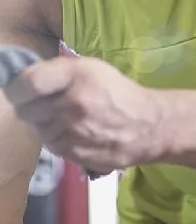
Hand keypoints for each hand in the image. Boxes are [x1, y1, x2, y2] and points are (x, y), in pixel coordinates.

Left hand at [4, 56, 162, 173]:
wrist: (149, 126)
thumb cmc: (117, 93)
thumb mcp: (91, 69)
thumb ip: (57, 72)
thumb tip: (25, 83)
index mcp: (75, 76)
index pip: (27, 84)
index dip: (18, 89)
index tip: (21, 91)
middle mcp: (71, 104)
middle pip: (26, 111)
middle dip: (31, 107)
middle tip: (46, 105)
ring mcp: (73, 132)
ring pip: (38, 130)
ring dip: (45, 125)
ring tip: (65, 120)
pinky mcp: (75, 154)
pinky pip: (51, 146)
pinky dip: (57, 139)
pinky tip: (74, 133)